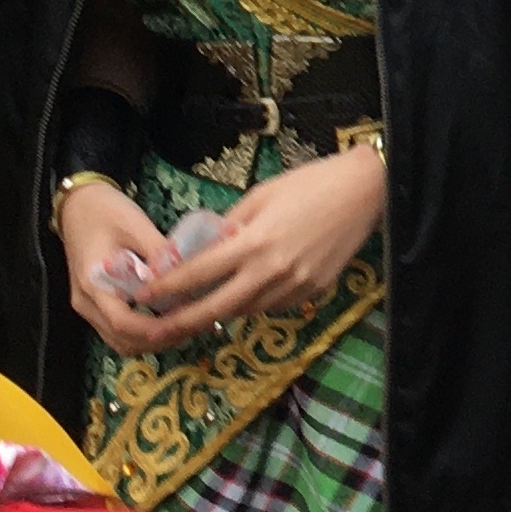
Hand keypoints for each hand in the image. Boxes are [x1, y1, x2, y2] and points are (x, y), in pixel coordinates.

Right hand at [59, 175, 189, 355]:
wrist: (77, 205)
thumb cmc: (105, 211)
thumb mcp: (136, 225)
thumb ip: (159, 253)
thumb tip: (188, 276)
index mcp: (93, 284)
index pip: (122, 322)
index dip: (154, 330)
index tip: (184, 325)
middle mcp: (87, 303)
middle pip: (122, 340)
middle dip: (159, 340)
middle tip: (196, 326)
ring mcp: (88, 307)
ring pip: (120, 341)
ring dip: (152, 341)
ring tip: (186, 325)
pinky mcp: (95, 305)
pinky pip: (118, 331)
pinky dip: (143, 333)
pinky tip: (168, 319)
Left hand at [130, 146, 389, 328]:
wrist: (365, 191)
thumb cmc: (310, 183)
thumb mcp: (261, 195)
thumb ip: (231, 226)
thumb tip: (205, 250)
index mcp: (255, 241)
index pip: (199, 272)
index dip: (168, 286)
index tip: (145, 294)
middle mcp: (273, 271)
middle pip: (218, 307)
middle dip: (184, 320)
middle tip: (159, 327)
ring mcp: (296, 286)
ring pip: (248, 310)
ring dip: (223, 311)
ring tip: (200, 311)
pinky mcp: (315, 292)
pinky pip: (276, 305)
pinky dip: (257, 302)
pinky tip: (250, 292)